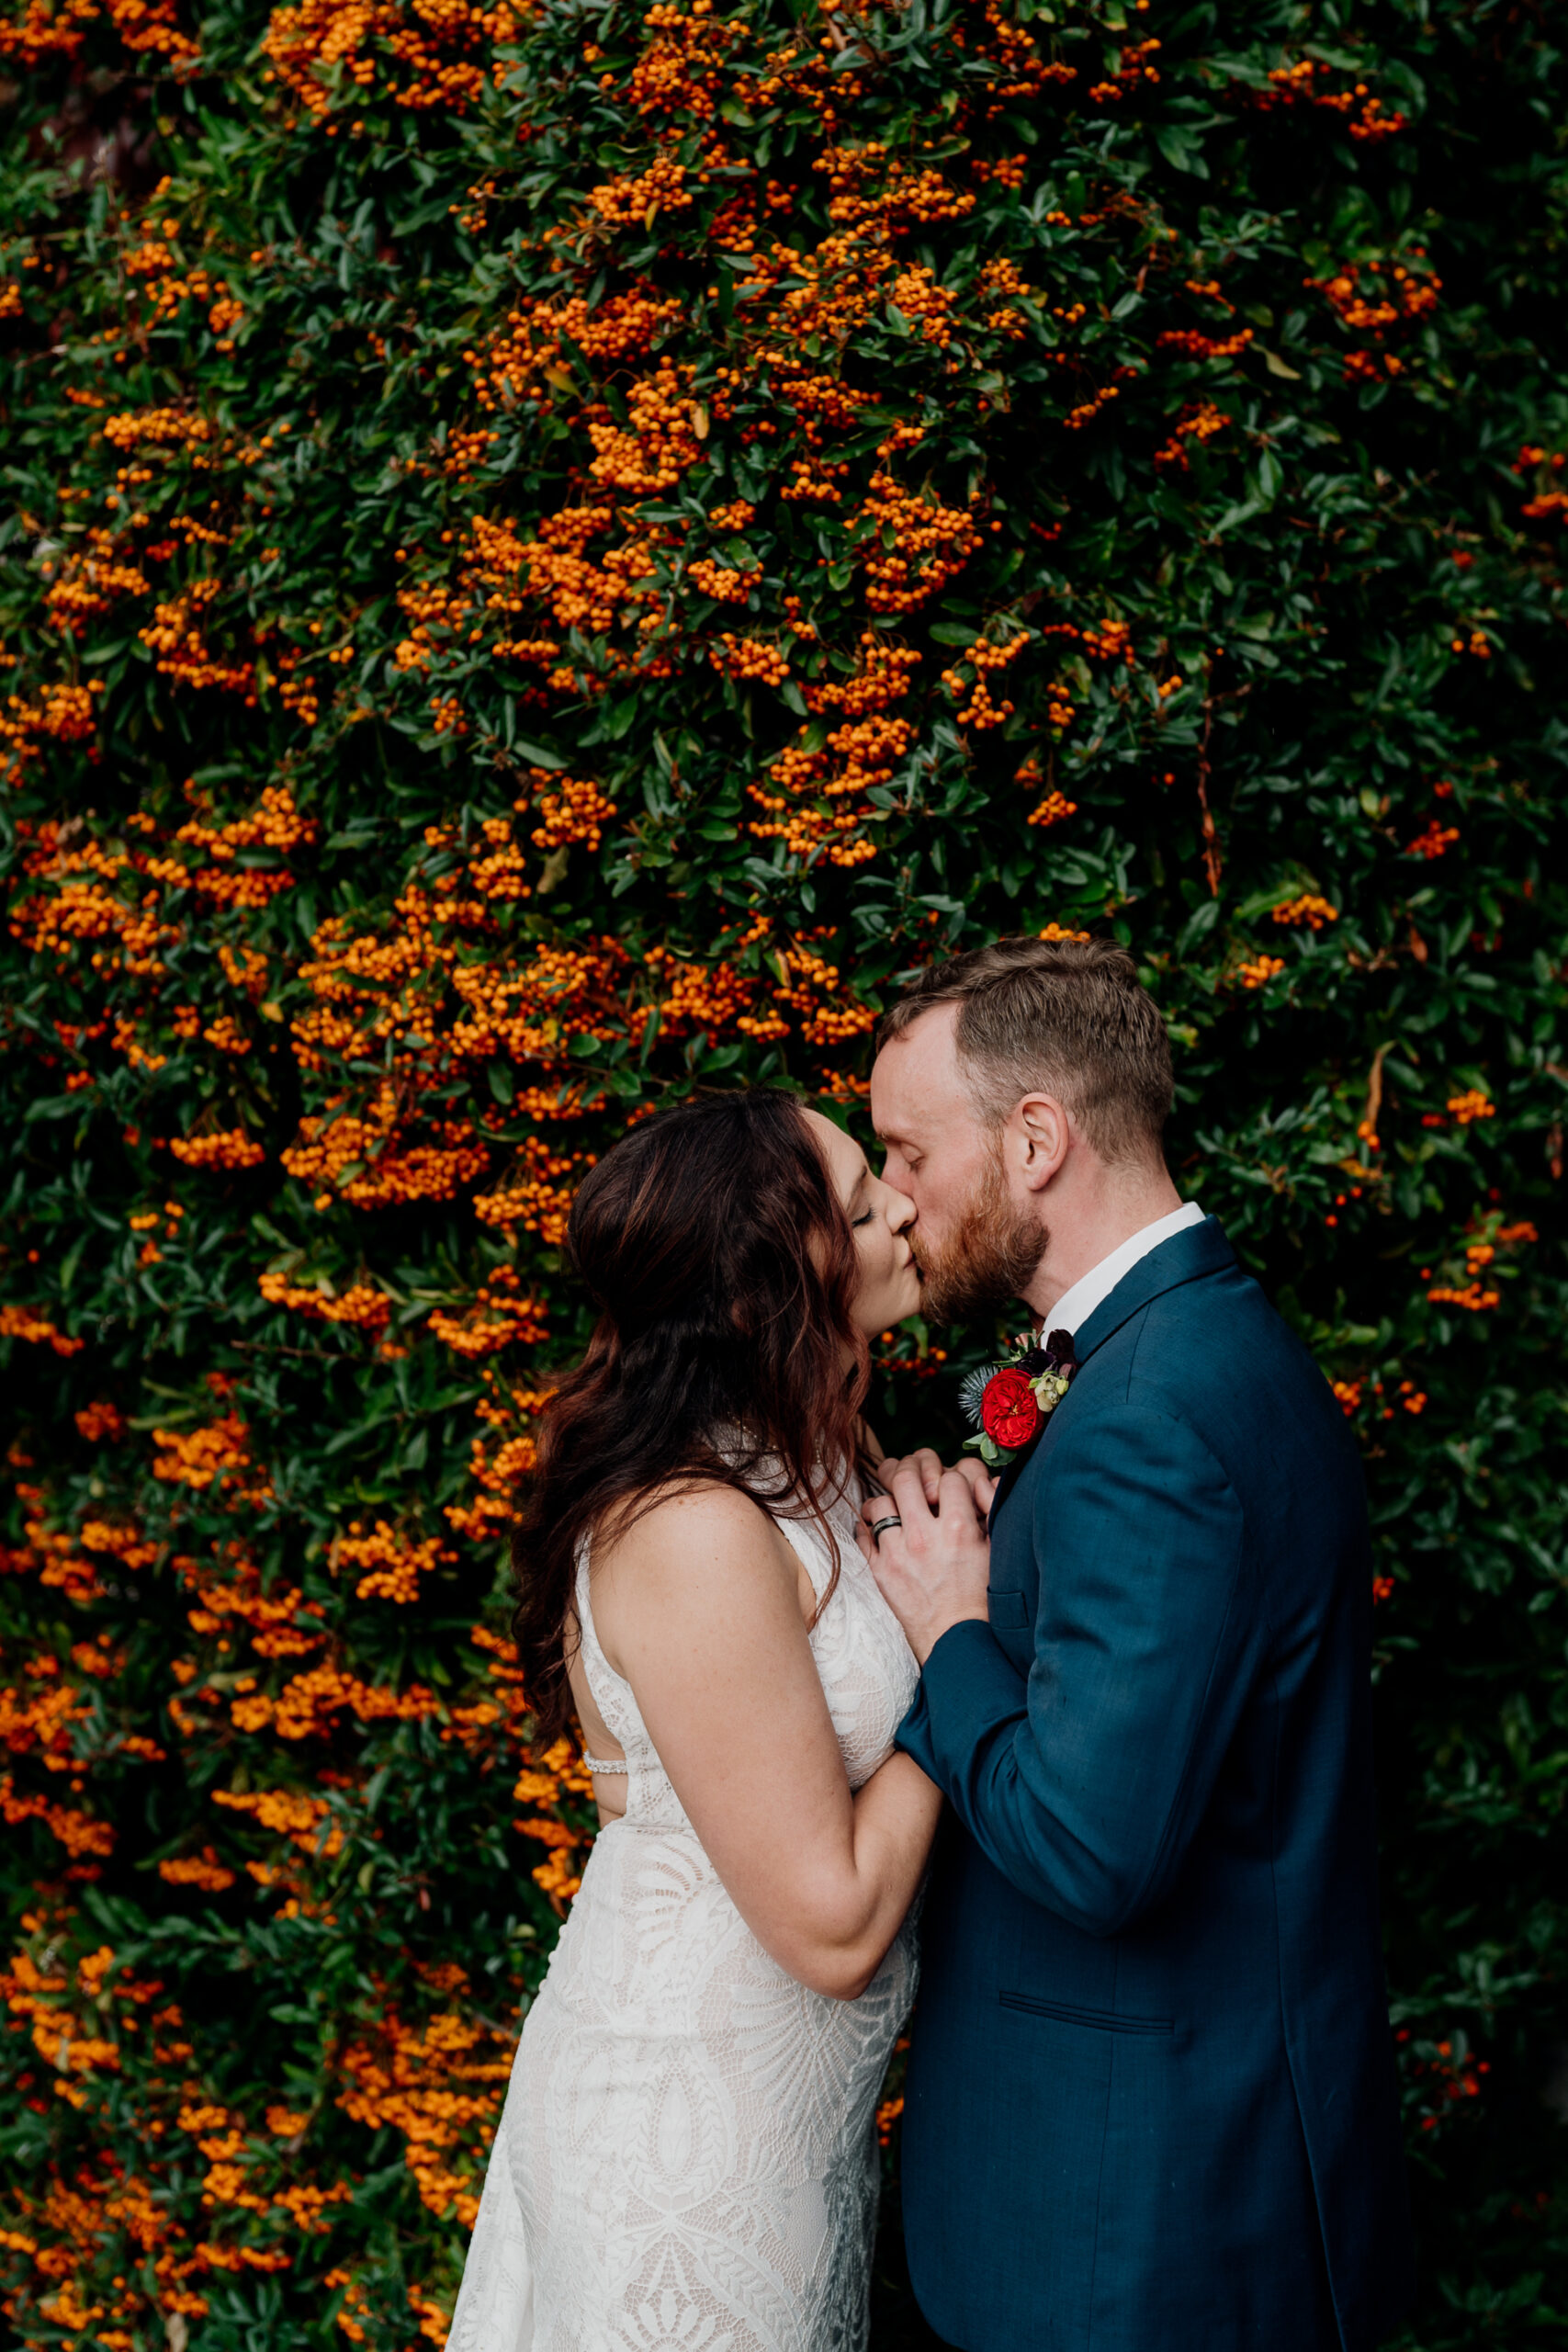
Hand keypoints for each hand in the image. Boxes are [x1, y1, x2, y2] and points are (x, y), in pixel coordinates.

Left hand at [858, 1455, 991, 1664]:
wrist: (957, 1639)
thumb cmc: (981, 1597)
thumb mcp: (996, 1552)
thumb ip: (990, 1511)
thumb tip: (984, 1481)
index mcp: (959, 1528)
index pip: (951, 1477)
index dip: (952, 1479)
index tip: (950, 1490)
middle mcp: (925, 1536)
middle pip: (906, 1478)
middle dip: (910, 1470)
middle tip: (913, 1476)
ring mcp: (898, 1553)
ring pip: (879, 1503)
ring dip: (886, 1500)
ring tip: (893, 1506)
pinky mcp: (880, 1571)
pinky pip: (862, 1535)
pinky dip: (868, 1527)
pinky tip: (879, 1529)